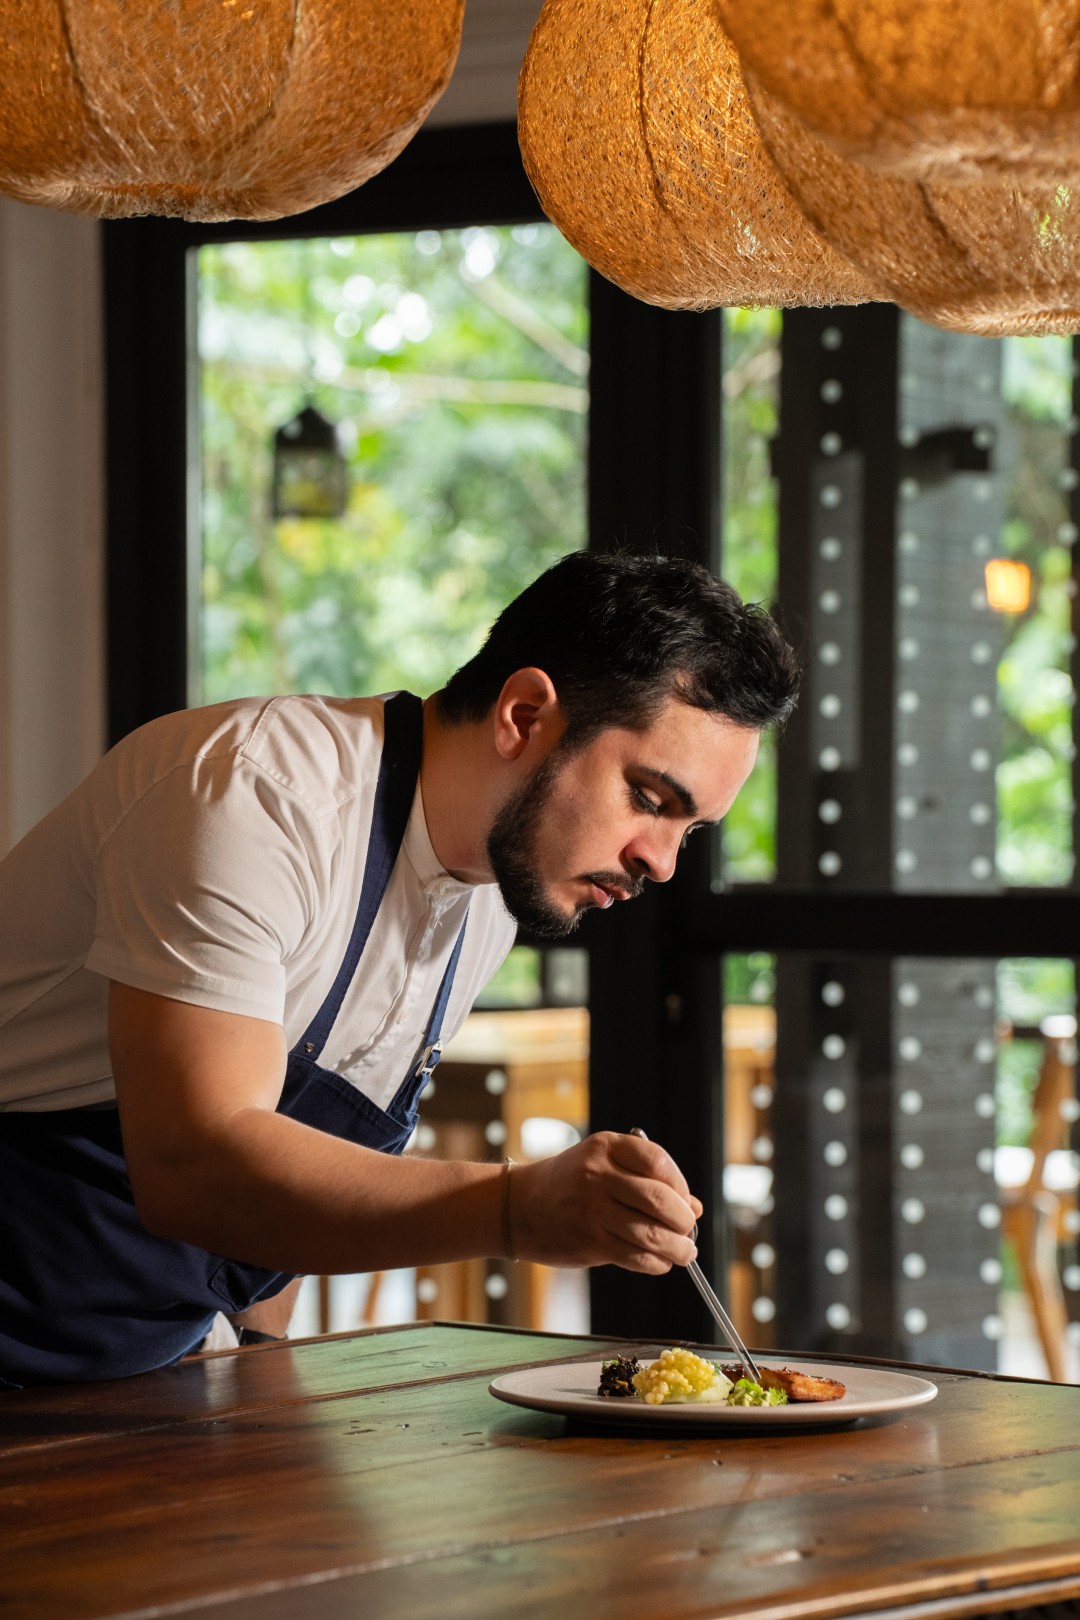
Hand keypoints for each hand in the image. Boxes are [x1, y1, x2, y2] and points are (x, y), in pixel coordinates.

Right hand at [507, 1131, 702, 1273]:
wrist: (519, 1206)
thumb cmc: (570, 1184)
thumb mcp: (604, 1166)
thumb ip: (648, 1181)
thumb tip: (695, 1207)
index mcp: (605, 1147)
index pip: (658, 1161)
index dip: (680, 1184)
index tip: (685, 1200)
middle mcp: (597, 1175)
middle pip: (658, 1199)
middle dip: (683, 1219)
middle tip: (687, 1229)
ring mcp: (591, 1210)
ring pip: (650, 1233)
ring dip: (676, 1248)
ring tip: (683, 1251)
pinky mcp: (589, 1241)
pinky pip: (634, 1256)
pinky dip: (655, 1263)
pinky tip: (660, 1261)